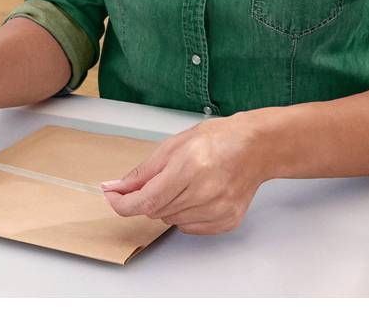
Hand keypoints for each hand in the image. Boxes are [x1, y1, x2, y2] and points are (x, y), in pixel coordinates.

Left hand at [101, 115, 268, 234]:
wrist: (255, 148)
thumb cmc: (216, 140)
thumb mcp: (173, 146)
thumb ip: (143, 172)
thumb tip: (116, 189)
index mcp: (189, 167)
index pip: (146, 201)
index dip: (123, 204)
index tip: (113, 198)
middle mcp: (205, 192)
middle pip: (157, 211)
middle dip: (150, 197)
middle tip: (163, 179)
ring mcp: (218, 209)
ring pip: (171, 221)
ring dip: (168, 206)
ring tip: (186, 184)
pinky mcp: (226, 221)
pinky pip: (189, 227)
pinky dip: (185, 215)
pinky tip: (198, 195)